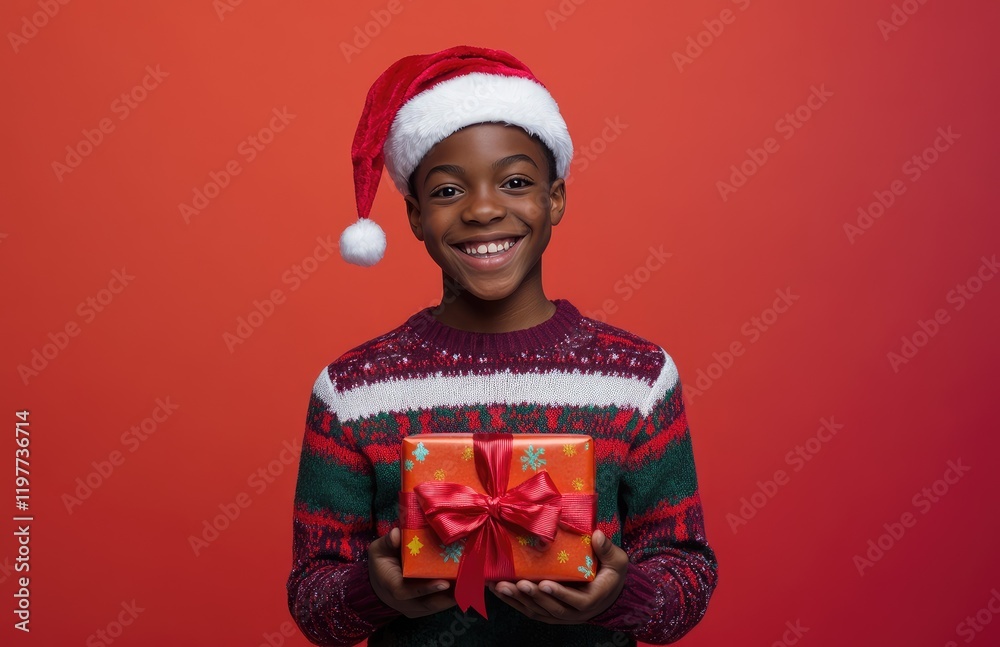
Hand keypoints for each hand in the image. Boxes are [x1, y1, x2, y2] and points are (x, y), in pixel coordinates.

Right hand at [368, 527, 457, 617]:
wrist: (378, 584)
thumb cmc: (381, 564)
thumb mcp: (378, 550)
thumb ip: (387, 542)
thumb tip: (397, 534)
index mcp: (391, 586)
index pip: (408, 592)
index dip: (427, 589)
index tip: (444, 583)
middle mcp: (403, 603)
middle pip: (427, 604)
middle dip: (448, 596)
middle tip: (466, 583)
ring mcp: (413, 609)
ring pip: (435, 607)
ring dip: (453, 598)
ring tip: (470, 584)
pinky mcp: (421, 611)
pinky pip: (438, 607)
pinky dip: (451, 599)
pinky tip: (465, 588)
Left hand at [487, 529, 628, 623]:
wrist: (608, 592)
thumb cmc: (611, 573)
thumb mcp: (617, 561)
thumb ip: (608, 550)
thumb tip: (598, 535)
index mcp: (591, 599)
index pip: (575, 601)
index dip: (560, 594)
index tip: (545, 583)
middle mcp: (574, 612)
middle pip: (551, 608)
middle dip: (533, 596)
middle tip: (519, 583)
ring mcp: (559, 615)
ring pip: (537, 611)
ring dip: (518, 600)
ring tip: (501, 586)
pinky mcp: (547, 613)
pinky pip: (529, 609)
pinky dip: (513, 602)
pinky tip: (499, 590)